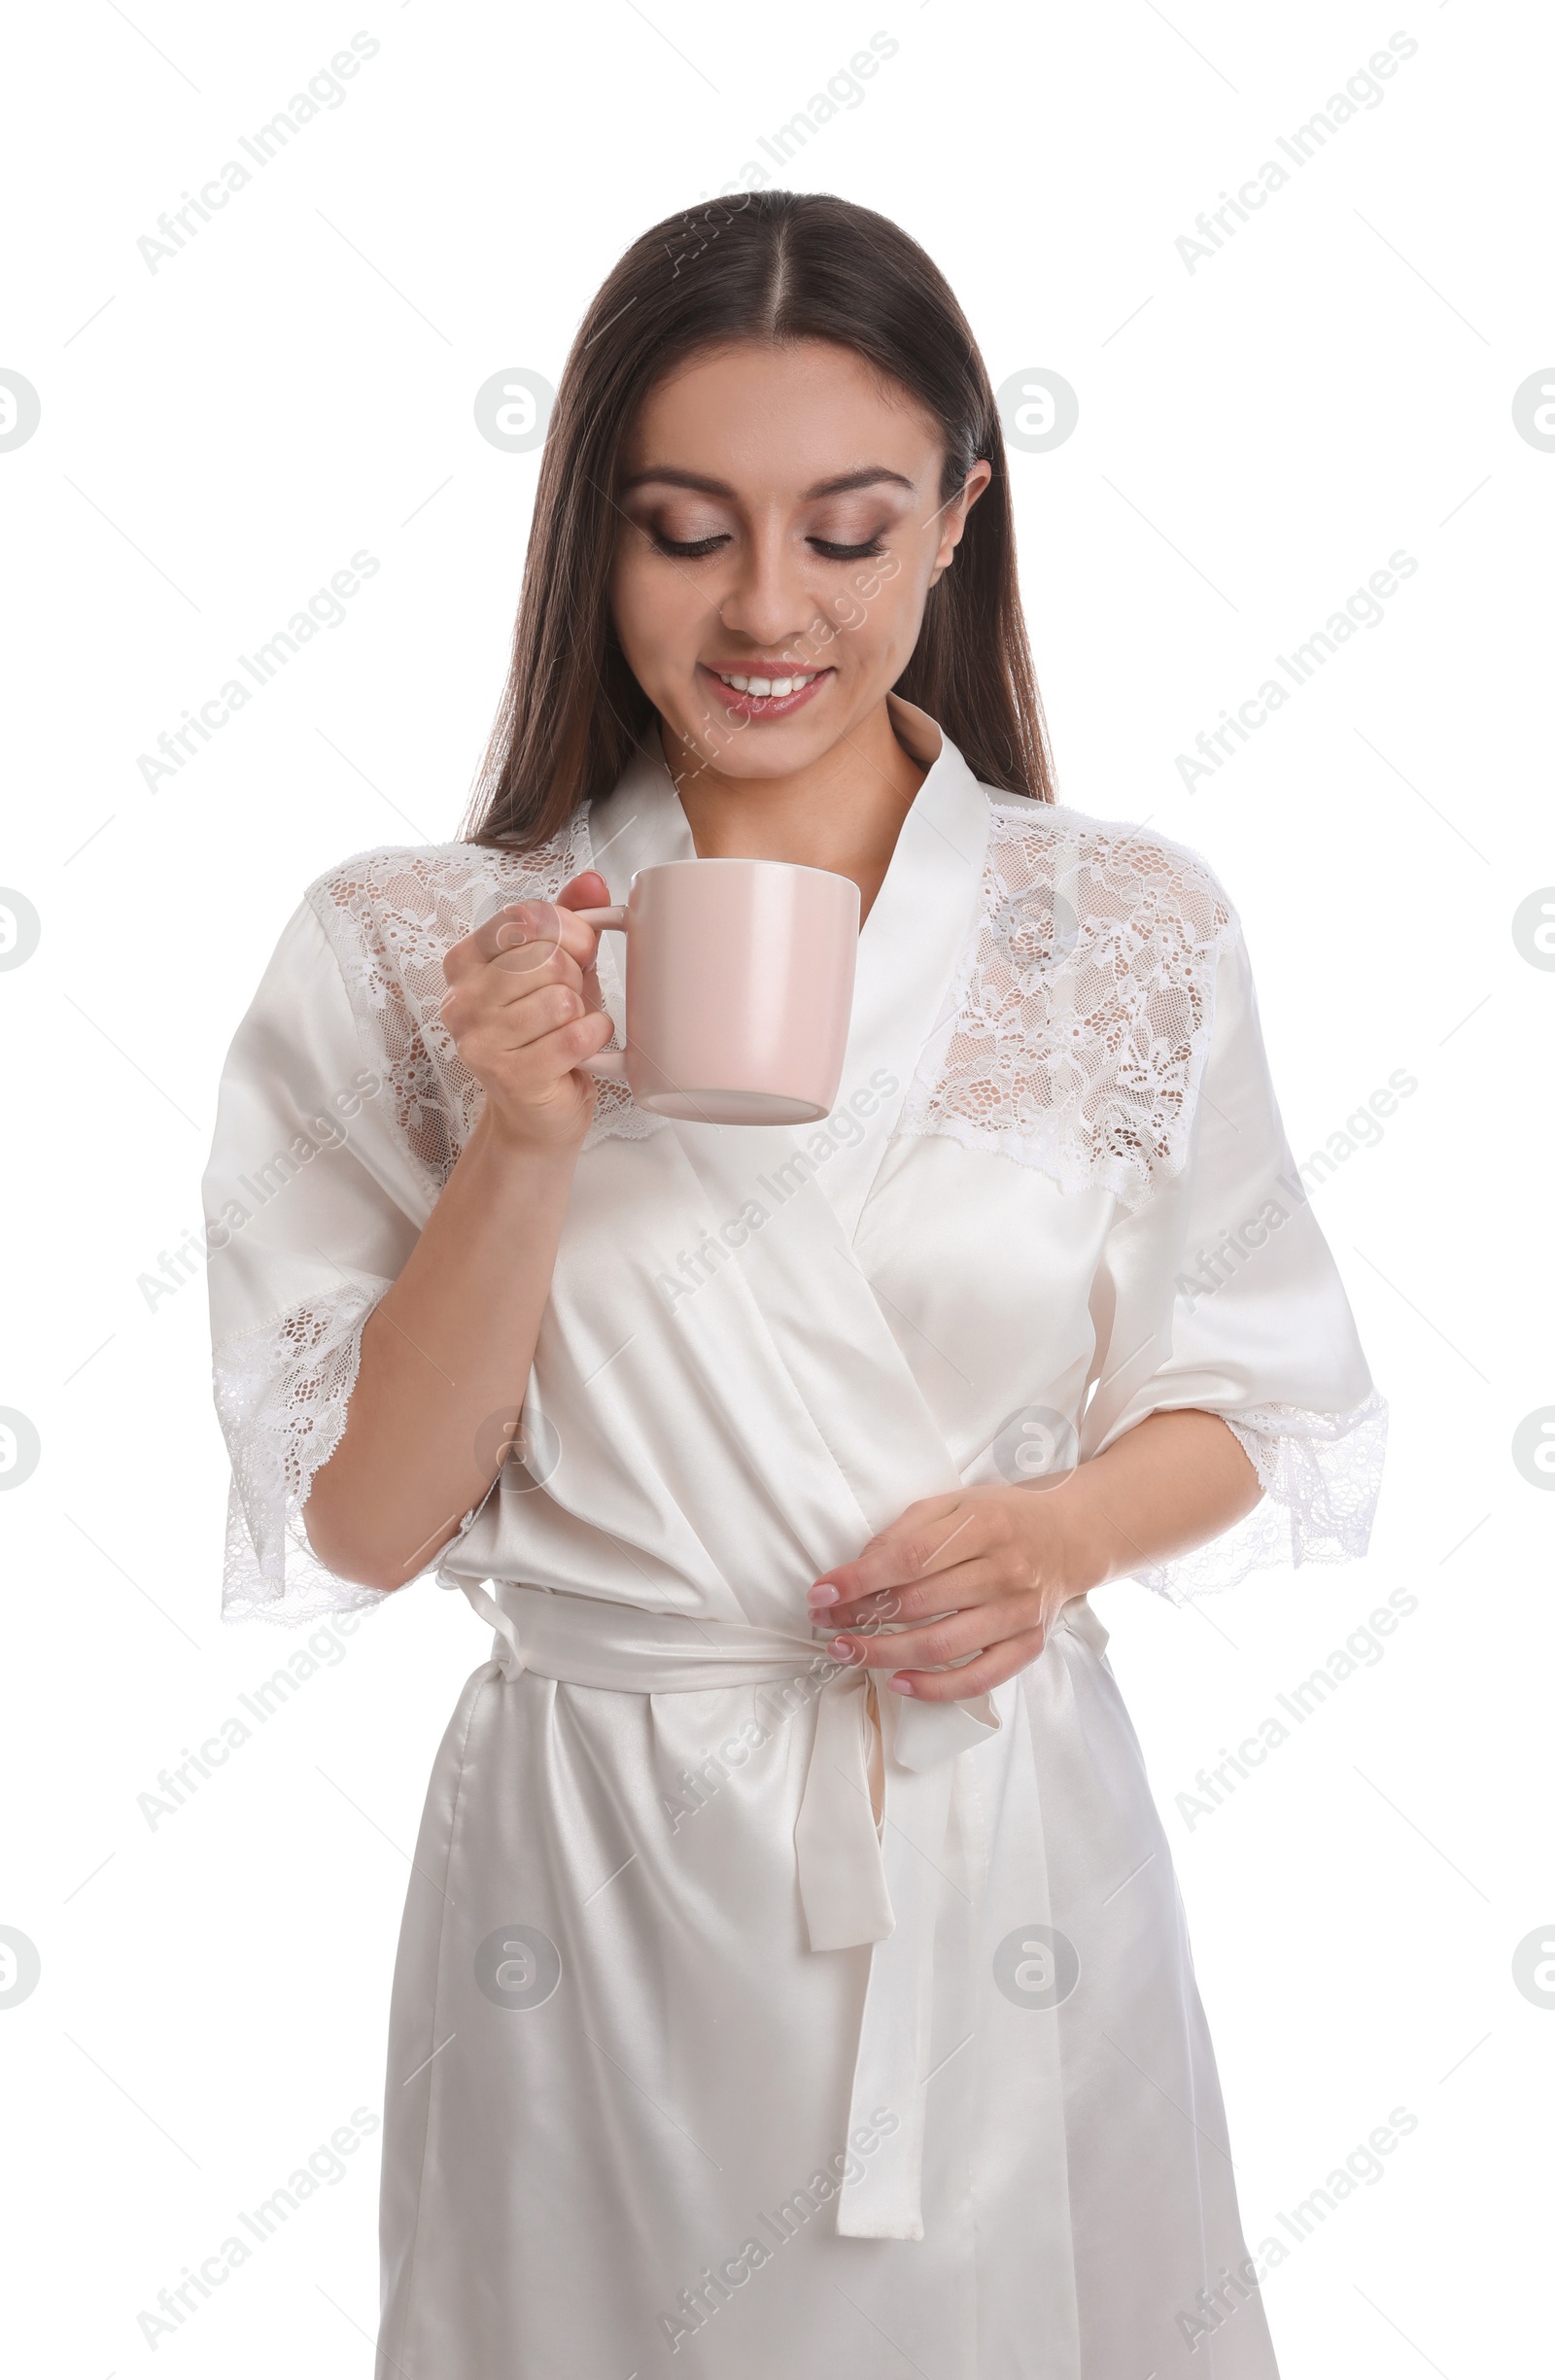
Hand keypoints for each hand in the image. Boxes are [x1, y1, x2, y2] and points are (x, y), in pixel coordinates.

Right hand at [439, 871, 617, 1152]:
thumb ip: (569, 919)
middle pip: (545, 958)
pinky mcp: (508, 1075)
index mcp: (465, 963)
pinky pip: (573, 1036)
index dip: (568, 929)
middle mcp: (461, 999)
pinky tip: (585, 1046)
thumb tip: (592, 882)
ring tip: (570, 1029)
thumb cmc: (546, 1035)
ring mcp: (479, 1040)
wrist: (538, 1114)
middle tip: (570, 1002)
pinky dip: (594, 1038)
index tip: (578, 951)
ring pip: (560, 998)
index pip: (524, 918)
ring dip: (583, 1013)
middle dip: (576, 978)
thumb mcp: (556, 969)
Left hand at [806, 1485, 1087, 1700]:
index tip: (821, 1593)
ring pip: (941, 1646)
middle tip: (826, 1623)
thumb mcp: (956, 1503)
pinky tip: (898, 1682)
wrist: (1070, 1537)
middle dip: (861, 1618)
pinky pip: (977, 1678)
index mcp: (984, 1525)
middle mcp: (1005, 1571)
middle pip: (920, 1604)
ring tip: (848, 1652)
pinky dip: (934, 1687)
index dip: (859, 1579)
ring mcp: (1019, 1613)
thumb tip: (860, 1568)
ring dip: (885, 1655)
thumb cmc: (1002, 1518)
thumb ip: (908, 1530)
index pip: (909, 1557)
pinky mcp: (1028, 1645)